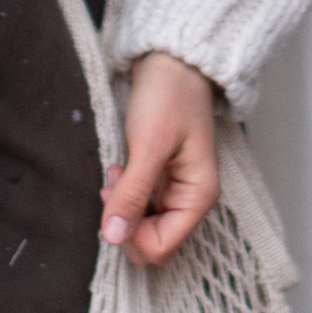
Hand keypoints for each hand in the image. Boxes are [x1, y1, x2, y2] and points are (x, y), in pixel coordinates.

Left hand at [101, 51, 220, 265]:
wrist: (173, 64)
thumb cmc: (169, 97)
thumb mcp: (149, 145)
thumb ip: (132, 194)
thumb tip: (113, 237)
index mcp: (198, 197)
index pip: (162, 248)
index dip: (132, 236)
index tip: (115, 200)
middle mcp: (190, 201)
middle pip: (152, 244)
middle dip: (125, 222)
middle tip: (113, 184)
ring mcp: (176, 193)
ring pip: (143, 228)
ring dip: (122, 208)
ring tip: (116, 172)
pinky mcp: (162, 184)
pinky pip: (139, 209)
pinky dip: (124, 196)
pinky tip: (119, 171)